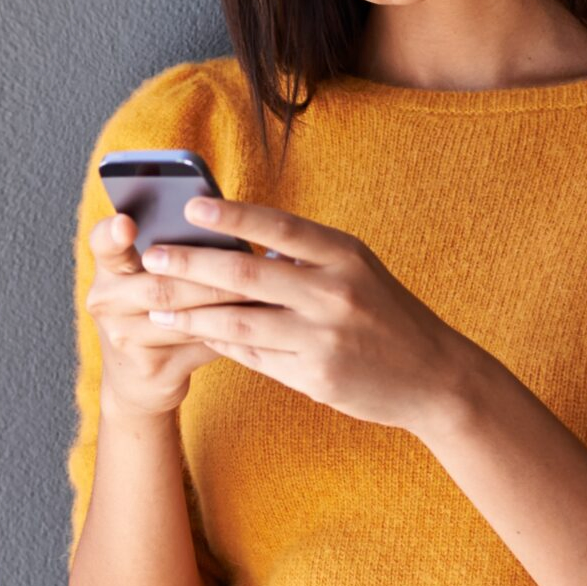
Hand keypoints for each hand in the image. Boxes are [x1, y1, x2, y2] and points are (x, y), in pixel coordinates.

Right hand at [83, 210, 242, 418]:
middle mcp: (106, 302)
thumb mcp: (144, 280)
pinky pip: (199, 344)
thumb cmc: (152, 313)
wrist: (136, 380)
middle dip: (208, 276)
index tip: (126, 224)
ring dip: (226, 304)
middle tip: (249, 263)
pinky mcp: (151, 368)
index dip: (112, 234)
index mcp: (108, 270)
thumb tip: (227, 231)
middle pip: (159, 285)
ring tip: (262, 289)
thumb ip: (171, 256)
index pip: (103, 244)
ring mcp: (125, 339)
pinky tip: (258, 320)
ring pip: (183, 317)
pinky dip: (232, 331)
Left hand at [136, 195, 480, 435]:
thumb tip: (240, 241)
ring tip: (155, 304)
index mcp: (345, 256)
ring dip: (191, 312)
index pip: (279, 227)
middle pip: (246, 275)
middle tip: (152, 256)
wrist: (434, 377)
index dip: (232, 216)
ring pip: (240, 321)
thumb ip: (304, 256)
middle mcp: (334, 293)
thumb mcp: (357, 270)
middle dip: (191, 265)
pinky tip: (190, 332)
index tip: (191, 207)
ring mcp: (323, 338)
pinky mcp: (315, 376)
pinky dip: (218, 342)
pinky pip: (254, 355)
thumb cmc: (385, 314)